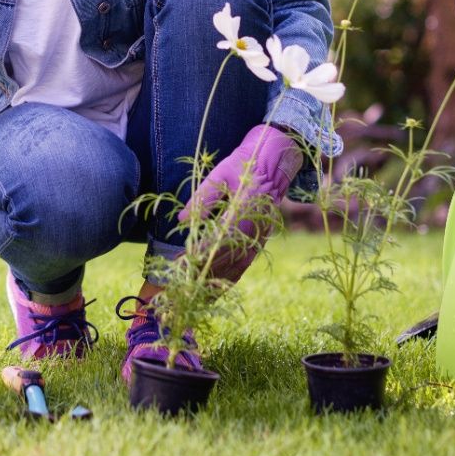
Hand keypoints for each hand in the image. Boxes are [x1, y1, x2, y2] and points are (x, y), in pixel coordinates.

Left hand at [178, 123, 302, 281]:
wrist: (274, 164)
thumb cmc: (244, 166)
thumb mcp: (220, 174)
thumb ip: (202, 198)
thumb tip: (183, 220)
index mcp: (242, 212)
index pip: (216, 241)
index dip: (198, 254)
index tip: (180, 264)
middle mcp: (253, 229)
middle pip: (225, 259)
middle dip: (202, 273)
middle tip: (180, 283)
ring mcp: (258, 238)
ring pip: (236, 267)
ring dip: (215, 281)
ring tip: (194, 292)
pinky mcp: (260, 242)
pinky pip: (244, 265)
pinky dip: (229, 278)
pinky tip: (215, 288)